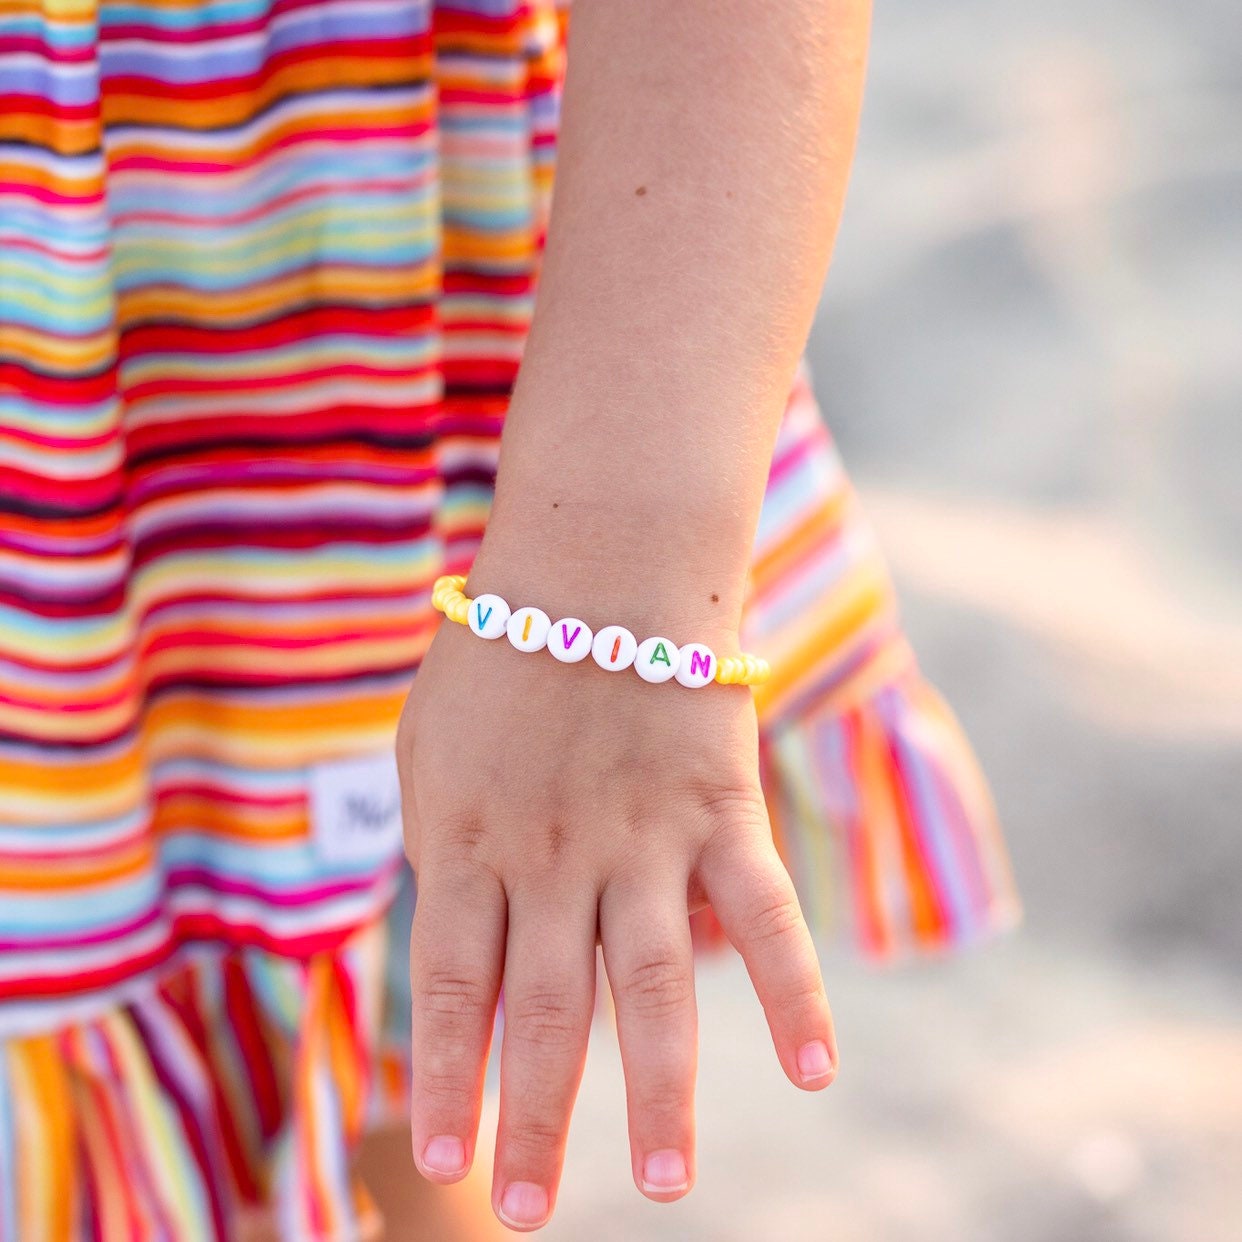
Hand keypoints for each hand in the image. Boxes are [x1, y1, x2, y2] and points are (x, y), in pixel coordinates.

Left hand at [396, 568, 836, 1231]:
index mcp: (467, 842)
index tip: (447, 1158)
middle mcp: (551, 860)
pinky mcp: (718, 813)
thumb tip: (469, 935)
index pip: (452, 990)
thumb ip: (444, 844)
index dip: (449, 1079)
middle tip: (527, 1216)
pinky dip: (794, 995)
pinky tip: (814, 1073)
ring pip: (652, 993)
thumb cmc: (504, 653)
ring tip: (662, 1188)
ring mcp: (641, 841)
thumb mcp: (432, 748)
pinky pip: (764, 916)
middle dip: (535, 1122)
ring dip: (657, 1098)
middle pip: (544, 1015)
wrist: (598, 560)